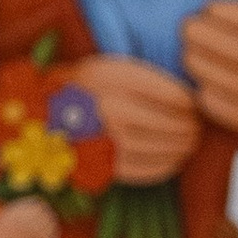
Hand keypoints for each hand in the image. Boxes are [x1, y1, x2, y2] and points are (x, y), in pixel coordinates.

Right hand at [73, 53, 199, 185]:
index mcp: (116, 79)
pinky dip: (167, 166)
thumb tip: (193, 101)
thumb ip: (147, 79)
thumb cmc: (85, 90)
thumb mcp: (111, 68)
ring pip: (166, 147)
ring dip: (183, 147)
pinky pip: (149, 169)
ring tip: (188, 143)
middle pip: (174, 124)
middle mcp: (112, 109)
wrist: (41, 118)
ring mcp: (109, 140)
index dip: (191, 104)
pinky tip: (173, 160)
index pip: (175, 96)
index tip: (194, 105)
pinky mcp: (106, 165)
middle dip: (191, 126)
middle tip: (196, 127)